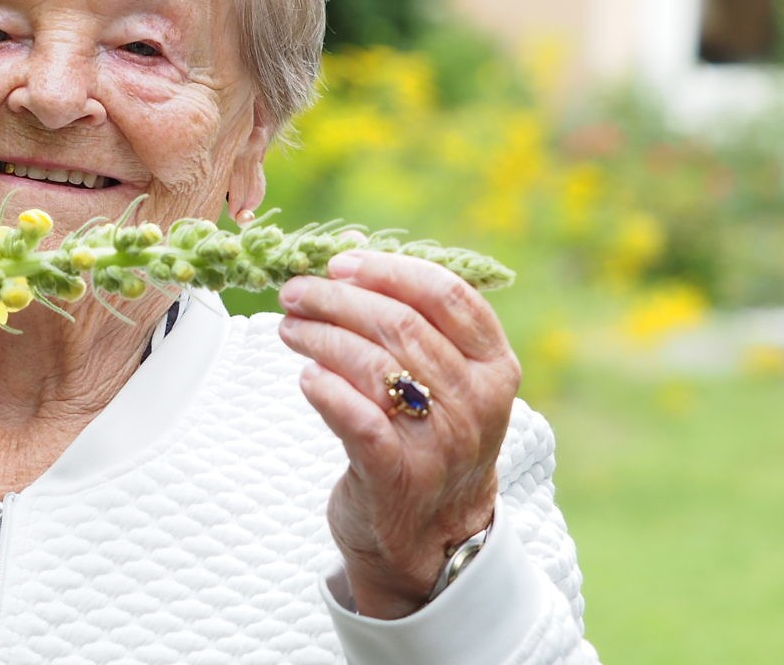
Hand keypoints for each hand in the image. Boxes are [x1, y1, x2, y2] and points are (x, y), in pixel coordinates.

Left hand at [275, 250, 520, 618]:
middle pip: (399, 324)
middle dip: (336, 299)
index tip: (339, 262)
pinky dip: (323, 389)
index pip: (447, 295)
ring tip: (288, 327)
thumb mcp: (444, 379)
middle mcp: (476, 402)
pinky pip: (355, 419)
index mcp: (495, 366)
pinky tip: (305, 376)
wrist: (432, 535)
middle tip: (294, 292)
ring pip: (372, 364)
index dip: (388, 269)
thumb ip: (410, 320)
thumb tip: (350, 249)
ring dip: (319, 336)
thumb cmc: (428, 436)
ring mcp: (440, 443)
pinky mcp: (397, 476)